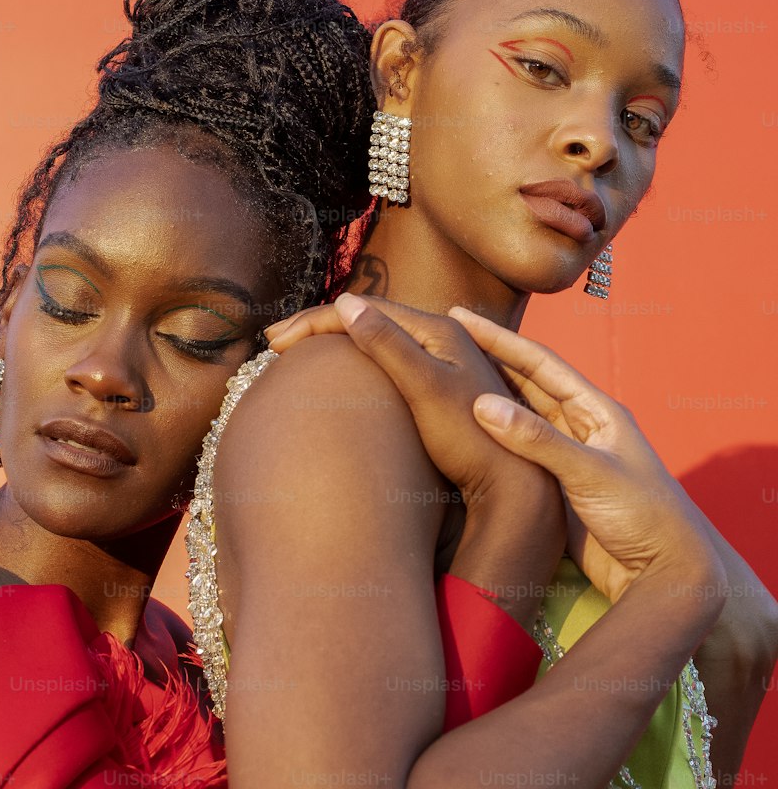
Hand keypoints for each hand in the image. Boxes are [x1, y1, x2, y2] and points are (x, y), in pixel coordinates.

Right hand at [269, 295, 553, 511]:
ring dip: (337, 341)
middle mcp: (446, 338)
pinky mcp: (444, 388)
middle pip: (372, 318)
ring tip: (300, 352)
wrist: (513, 483)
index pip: (366, 311)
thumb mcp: (425, 389)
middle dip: (320, 326)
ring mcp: (446, 363)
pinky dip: (356, 360)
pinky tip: (345, 373)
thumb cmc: (471, 438)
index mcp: (440, 329)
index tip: (275, 342)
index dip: (315, 322)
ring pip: (380, 338)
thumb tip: (345, 304)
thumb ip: (388, 346)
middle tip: (275, 342)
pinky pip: (390, 359)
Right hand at [450, 306, 724, 605]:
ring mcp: (566, 459)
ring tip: (444, 376)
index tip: (461, 317)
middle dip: (486, 360)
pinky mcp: (555, 489)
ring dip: (484, 397)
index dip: (499, 340)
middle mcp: (580, 428)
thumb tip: (482, 404)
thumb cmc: (644, 516)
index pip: (540, 364)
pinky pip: (515, 455)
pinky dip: (489, 440)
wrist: (665, 573)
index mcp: (597, 411)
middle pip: (525, 385)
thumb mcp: (590, 472)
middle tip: (444, 338)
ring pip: (518, 419)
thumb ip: (537, 441)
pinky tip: (462, 431)